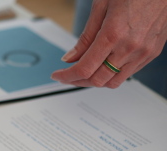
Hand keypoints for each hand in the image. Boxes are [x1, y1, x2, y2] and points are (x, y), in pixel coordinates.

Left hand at [51, 0, 166, 87]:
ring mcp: (143, 52)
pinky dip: (112, 74)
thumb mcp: (101, 6)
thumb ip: (85, 37)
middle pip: (97, 80)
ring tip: (85, 72)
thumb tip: (70, 58)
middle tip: (68, 75)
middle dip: (77, 81)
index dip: (67, 76)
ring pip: (113, 82)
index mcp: (113, 34)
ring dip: (95, 81)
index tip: (58, 75)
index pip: (84, 68)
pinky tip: (105, 65)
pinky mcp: (152, 53)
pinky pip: (128, 74)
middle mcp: (130, 47)